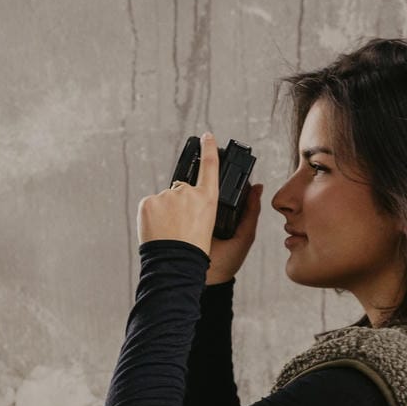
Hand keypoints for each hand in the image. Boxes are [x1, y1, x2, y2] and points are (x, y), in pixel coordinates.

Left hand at [137, 131, 263, 282]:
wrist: (175, 269)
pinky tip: (159, 232)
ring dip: (167, 213)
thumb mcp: (235, 237)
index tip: (207, 136)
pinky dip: (154, 216)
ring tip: (170, 234)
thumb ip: (247, 210)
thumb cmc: (202, 256)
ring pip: (167, 200)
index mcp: (207, 200)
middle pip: (183, 190)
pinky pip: (152, 205)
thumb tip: (257, 188)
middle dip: (182, 205)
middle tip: (182, 229)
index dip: (209, 149)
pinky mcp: (149, 203)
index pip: (209, 167)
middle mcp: (187, 193)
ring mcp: (166, 197)